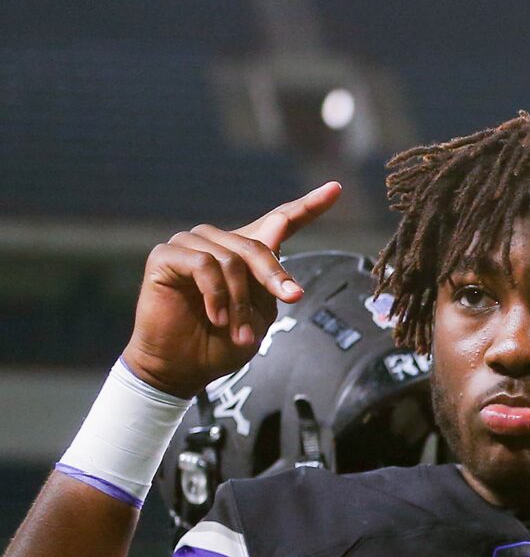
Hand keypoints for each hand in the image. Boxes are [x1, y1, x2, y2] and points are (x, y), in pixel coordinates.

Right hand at [121, 183, 341, 396]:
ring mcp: (189, 244)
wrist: (182, 368)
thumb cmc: (222, 342)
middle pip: (258, 246)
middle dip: (274, 277)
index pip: (281, 220)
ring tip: (238, 329)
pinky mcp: (165, 255)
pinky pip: (202, 264)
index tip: (336, 188)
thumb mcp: (260, 311)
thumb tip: (279, 223)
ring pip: (231, 259)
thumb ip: (271, 273)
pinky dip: (215, 294)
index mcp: (245, 252)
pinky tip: (217, 317)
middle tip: (291, 299)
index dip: (309, 205)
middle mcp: (218, 241)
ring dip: (240, 299)